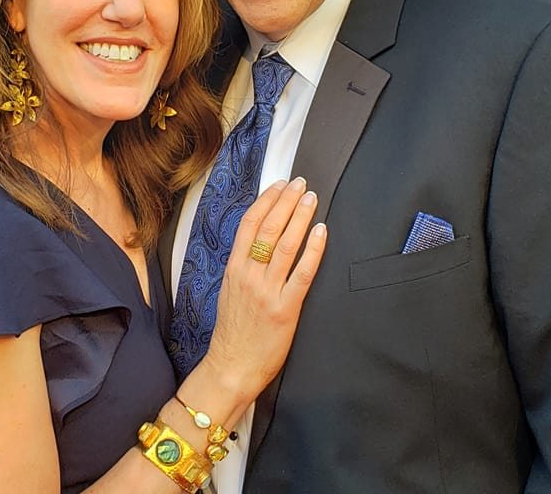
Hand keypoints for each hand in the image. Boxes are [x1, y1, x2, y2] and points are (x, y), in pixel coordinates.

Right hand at [201, 178, 326, 403]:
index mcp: (234, 268)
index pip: (250, 224)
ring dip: (301, 217)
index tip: (280, 185)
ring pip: (286, 245)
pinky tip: (321, 232)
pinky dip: (313, 250)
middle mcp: (250, 275)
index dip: (267, 201)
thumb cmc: (232, 331)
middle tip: (301, 184)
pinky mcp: (286, 309)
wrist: (232, 366)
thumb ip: (243, 266)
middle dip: (287, 202)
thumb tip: (260, 241)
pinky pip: (302, 273)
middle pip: (269, 228)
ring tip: (311, 199)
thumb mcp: (229, 290)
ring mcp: (268, 291)